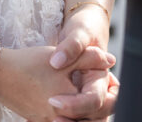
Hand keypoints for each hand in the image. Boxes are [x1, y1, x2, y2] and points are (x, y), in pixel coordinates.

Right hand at [0, 44, 113, 121]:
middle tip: (98, 90)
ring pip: (69, 120)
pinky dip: (63, 115)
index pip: (96, 106)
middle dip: (91, 108)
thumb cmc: (31, 64)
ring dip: (77, 112)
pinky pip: (56, 121)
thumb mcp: (62, 57)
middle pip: (84, 118)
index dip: (105, 94)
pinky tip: (62, 102)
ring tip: (80, 96)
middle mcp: (59, 118)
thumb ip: (89, 58)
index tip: (109, 84)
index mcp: (69, 105)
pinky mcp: (36, 121)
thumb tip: (111, 61)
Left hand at [48, 4, 117, 120]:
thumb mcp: (78, 32)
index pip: (94, 100)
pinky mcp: (76, 103)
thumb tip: (57, 62)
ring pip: (83, 121)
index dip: (75, 104)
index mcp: (102, 78)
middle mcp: (98, 92)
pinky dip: (58, 120)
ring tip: (46, 121)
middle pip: (94, 119)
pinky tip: (40, 118)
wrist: (84, 29)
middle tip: (52, 119)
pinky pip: (72, 118)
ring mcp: (88, 100)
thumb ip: (71, 47)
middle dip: (73, 121)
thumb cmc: (84, 27)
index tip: (52, 100)